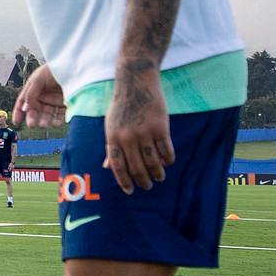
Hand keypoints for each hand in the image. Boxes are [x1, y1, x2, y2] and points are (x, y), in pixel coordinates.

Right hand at [11, 63, 63, 128]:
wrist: (75, 66)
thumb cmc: (55, 68)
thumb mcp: (38, 78)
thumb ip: (30, 93)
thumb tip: (24, 107)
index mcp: (34, 89)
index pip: (23, 102)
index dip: (18, 112)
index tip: (16, 122)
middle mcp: (43, 97)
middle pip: (35, 111)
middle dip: (32, 118)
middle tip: (32, 124)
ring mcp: (55, 102)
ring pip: (47, 115)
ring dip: (44, 121)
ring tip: (44, 124)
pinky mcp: (66, 105)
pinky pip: (60, 116)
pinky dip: (57, 121)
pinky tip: (55, 123)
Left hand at [103, 70, 172, 194]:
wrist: (136, 84)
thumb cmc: (121, 107)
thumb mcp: (110, 126)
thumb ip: (110, 147)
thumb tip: (107, 167)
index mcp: (113, 138)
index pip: (117, 166)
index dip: (124, 181)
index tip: (130, 191)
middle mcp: (128, 138)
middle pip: (137, 167)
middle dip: (143, 180)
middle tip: (148, 186)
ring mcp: (144, 133)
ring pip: (153, 161)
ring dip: (157, 173)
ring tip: (160, 178)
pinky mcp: (160, 127)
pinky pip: (166, 150)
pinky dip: (168, 159)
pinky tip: (168, 162)